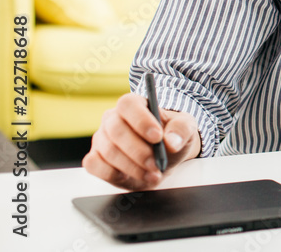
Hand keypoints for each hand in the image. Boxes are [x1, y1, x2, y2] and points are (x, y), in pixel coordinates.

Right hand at [83, 92, 200, 190]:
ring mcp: (101, 139)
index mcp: (135, 105)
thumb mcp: (186, 128)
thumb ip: (181, 130)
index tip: (157, 137)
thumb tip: (171, 141)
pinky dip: (112, 174)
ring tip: (153, 174)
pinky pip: (94, 165)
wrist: (164, 157)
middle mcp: (113, 119)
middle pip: (116, 130)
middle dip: (138, 151)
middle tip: (156, 164)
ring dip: (132, 167)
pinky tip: (129, 176)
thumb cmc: (172, 136)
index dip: (141, 120)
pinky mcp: (95, 158)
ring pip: (108, 151)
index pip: (128, 104)